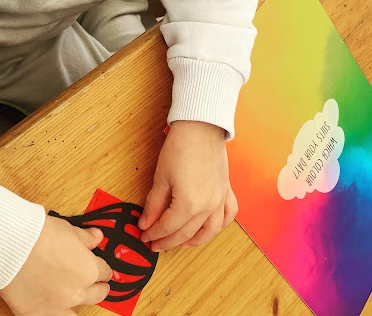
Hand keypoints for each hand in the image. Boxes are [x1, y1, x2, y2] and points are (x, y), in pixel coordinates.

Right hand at [0, 215, 112, 315]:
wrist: (13, 246)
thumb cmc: (40, 234)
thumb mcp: (69, 229)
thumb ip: (86, 238)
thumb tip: (97, 237)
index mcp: (89, 270)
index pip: (104, 271)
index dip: (102, 267)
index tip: (99, 265)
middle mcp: (77, 292)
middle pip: (97, 294)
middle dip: (98, 287)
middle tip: (96, 284)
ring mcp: (58, 306)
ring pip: (77, 313)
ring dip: (79, 303)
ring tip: (75, 297)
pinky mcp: (37, 314)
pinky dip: (56, 314)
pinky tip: (55, 310)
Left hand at [138, 120, 237, 251]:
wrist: (201, 127)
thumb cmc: (180, 147)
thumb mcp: (161, 176)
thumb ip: (154, 204)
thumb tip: (146, 222)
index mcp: (189, 204)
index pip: (168, 227)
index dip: (153, 233)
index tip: (143, 235)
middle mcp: (208, 206)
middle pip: (186, 232)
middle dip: (168, 240)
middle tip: (155, 243)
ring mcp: (220, 199)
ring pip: (210, 230)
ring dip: (195, 241)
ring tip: (181, 244)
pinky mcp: (226, 189)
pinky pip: (228, 214)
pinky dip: (220, 225)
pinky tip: (210, 227)